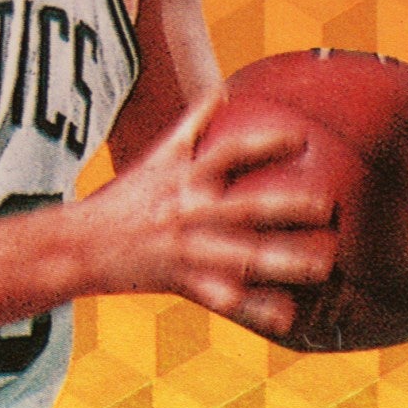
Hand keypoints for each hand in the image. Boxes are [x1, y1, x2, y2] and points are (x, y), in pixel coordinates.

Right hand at [90, 86, 336, 336]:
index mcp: (185, 177)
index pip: (228, 153)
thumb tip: (222, 89)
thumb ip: (193, 123)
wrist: (80, 246)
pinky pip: (226, 299)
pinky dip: (256, 310)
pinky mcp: (184, 283)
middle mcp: (190, 212)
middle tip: (327, 206)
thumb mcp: (157, 156)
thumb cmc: (126, 197)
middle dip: (287, 208)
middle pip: (245, 208)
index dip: (264, 144)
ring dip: (285, 262)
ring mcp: (189, 250)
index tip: (301, 141)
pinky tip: (289, 318)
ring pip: (243, 257)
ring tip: (323, 264)